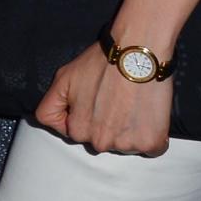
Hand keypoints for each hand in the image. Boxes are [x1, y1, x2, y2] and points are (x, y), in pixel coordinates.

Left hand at [35, 42, 173, 156]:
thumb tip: (48, 122)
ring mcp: (126, 145)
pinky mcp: (151, 142)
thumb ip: (51, 107)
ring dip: (131, 129)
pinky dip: (152, 134)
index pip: (80, 133)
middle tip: (117, 101)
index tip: (98, 101)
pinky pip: (152, 148)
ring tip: (133, 103)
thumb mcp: (64, 80)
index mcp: (77, 131)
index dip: (88, 115)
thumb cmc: (102, 62)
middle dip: (109, 125)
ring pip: (127, 144)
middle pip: (104, 140)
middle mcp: (100, 143)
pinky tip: (148, 113)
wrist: (137, 52)